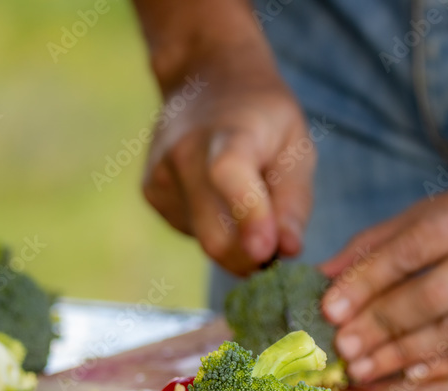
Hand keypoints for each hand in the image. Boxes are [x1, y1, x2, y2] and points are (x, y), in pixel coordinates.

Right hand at [142, 61, 314, 275]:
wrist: (204, 76)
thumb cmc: (263, 115)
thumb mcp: (296, 144)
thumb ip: (294, 200)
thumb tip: (288, 250)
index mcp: (227, 135)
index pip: (229, 177)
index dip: (249, 217)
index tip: (268, 252)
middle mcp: (183, 155)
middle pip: (214, 235)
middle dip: (251, 259)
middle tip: (277, 247)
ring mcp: (160, 176)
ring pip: (205, 240)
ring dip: (234, 239)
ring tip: (244, 193)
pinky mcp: (151, 193)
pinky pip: (191, 232)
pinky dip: (214, 225)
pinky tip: (217, 191)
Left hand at [320, 158, 447, 383]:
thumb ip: (387, 236)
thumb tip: (328, 273)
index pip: (413, 248)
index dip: (367, 282)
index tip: (330, 309)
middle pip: (434, 295)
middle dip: (381, 326)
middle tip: (343, 349)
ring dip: (405, 354)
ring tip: (366, 368)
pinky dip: (447, 363)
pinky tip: (411, 372)